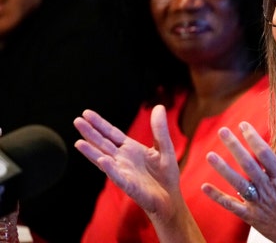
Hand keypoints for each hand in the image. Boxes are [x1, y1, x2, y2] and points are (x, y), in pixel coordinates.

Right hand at [73, 105, 181, 220]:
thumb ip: (160, 129)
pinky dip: (110, 169)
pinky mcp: (128, 185)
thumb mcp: (165, 147)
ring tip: (79, 142)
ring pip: (104, 159)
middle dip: (90, 133)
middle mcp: (122, 159)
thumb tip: (159, 106)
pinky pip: (118, 176)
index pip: (112, 133)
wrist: (169, 197)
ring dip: (91, 152)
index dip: (100, 124)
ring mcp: (123, 172)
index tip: (86, 113)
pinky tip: (102, 161)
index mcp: (130, 148)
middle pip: (103, 143)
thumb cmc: (165, 173)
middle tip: (77, 121)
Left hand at [201, 122, 275, 242]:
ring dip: (222, 169)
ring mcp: (259, 203)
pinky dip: (217, 197)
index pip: (265, 153)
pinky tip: (204, 187)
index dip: (253, 138)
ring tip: (210, 155)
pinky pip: (231, 206)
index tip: (243, 125)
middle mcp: (269, 189)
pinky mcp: (251, 217)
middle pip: (248, 164)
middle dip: (234, 147)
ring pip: (237, 183)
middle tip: (222, 131)